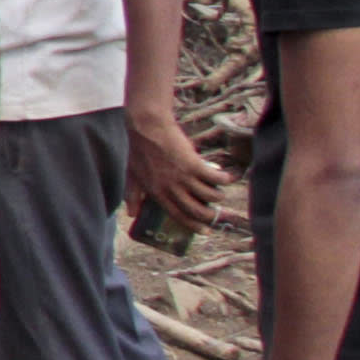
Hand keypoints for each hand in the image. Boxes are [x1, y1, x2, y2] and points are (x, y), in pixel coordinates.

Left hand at [126, 110, 226, 236]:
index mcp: (156, 193)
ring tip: (219, 195)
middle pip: (196, 210)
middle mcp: (171, 188)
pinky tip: (227, 178)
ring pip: (209, 196)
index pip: (177, 215)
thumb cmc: (140, 151)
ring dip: (218, 197)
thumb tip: (131, 214)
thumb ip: (132, 196)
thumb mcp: (132, 176)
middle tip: (216, 215)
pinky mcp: (194, 164)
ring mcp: (183, 177)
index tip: (204, 231)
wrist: (148, 128)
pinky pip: (215, 178)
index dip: (193, 226)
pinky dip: (225, 180)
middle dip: (209, 216)